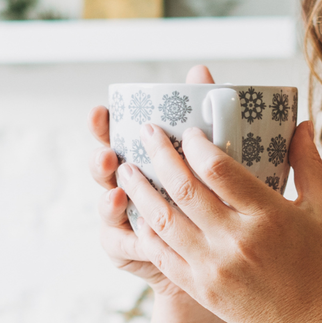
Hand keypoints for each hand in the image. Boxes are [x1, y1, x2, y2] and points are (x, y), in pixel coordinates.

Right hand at [89, 64, 217, 305]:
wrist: (222, 251)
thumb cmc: (214, 198)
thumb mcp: (213, 157)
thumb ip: (201, 116)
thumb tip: (200, 71)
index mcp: (141, 156)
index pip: (114, 134)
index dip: (102, 124)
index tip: (101, 111)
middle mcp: (126, 183)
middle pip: (103, 169)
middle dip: (99, 161)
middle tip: (108, 156)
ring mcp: (123, 217)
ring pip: (106, 207)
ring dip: (108, 201)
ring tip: (117, 196)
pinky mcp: (128, 249)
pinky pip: (121, 245)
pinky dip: (130, 241)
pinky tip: (140, 238)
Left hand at [116, 103, 321, 322]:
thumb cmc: (320, 266)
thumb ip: (308, 164)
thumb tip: (303, 122)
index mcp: (268, 216)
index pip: (219, 169)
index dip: (196, 145)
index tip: (187, 130)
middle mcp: (237, 241)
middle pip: (184, 189)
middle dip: (159, 155)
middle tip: (146, 131)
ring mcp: (213, 267)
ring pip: (163, 220)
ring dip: (140, 190)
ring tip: (127, 168)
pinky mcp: (199, 287)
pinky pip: (161, 252)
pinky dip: (145, 228)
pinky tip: (136, 210)